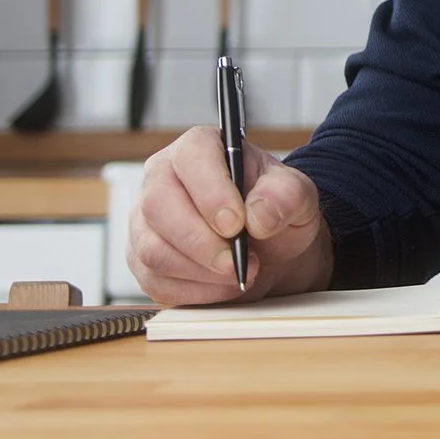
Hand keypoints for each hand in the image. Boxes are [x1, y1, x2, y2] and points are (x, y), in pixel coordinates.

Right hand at [128, 125, 332, 305]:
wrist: (270, 250)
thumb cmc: (275, 212)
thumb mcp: (297, 195)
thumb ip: (287, 195)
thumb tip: (258, 214)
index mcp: (199, 148)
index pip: (191, 158)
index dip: (211, 193)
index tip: (236, 225)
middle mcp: (162, 178)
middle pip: (159, 205)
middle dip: (202, 242)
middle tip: (239, 262)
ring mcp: (145, 221)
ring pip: (153, 249)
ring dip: (201, 271)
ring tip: (239, 271)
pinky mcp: (142, 260)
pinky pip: (156, 281)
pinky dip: (195, 291)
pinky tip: (222, 284)